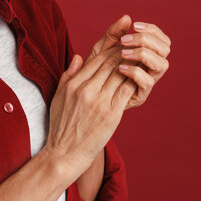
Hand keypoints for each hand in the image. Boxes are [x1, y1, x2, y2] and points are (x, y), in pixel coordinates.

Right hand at [45, 43, 136, 176]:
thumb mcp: (58, 97)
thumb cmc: (61, 126)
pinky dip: (134, 81)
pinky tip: (140, 78)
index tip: (121, 46)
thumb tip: (78, 56)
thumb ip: (69, 75)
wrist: (65, 153)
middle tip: (135, 48)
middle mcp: (86, 90)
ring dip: (132, 65)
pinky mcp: (112, 114)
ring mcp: (100, 101)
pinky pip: (126, 90)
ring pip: (121, 74)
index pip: (96, 59)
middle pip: (110, 63)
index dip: (111, 50)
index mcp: (74, 84)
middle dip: (124, 53)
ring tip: (141, 60)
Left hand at [84, 15, 170, 109]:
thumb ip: (113, 34)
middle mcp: (150, 68)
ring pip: (163, 64)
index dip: (152, 30)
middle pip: (166, 48)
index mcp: (146, 55)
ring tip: (123, 53)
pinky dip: (136, 71)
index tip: (134, 26)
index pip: (161, 38)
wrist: (86, 98)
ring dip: (144, 54)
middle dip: (148, 40)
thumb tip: (127, 17)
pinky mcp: (140, 95)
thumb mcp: (101, 50)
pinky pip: (148, 82)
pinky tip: (120, 68)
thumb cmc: (94, 72)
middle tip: (125, 41)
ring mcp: (147, 82)